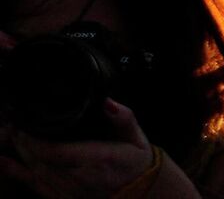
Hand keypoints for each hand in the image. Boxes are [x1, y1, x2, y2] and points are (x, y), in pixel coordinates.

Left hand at [0, 100, 161, 197]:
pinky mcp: (63, 198)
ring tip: (12, 136)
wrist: (140, 192)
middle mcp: (81, 178)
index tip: (25, 123)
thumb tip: (108, 103)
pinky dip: (17, 173)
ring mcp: (70, 192)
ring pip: (34, 173)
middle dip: (22, 142)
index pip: (54, 151)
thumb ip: (124, 117)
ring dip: (19, 154)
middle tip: (15, 125)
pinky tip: (5, 161)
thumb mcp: (136, 136)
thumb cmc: (136, 163)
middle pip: (39, 160)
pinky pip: (35, 186)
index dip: (33, 139)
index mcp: (98, 159)